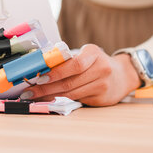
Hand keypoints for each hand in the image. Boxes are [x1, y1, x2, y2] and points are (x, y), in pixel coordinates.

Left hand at [20, 44, 141, 105]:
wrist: (123, 76)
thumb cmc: (97, 63)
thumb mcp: (87, 55)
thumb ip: (68, 60)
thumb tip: (41, 68)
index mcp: (94, 53)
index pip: (74, 64)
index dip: (56, 73)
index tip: (39, 78)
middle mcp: (101, 69)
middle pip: (70, 81)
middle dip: (46, 88)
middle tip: (29, 92)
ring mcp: (103, 85)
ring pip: (71, 93)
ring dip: (50, 96)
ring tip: (35, 97)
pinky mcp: (102, 98)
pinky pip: (77, 99)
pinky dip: (61, 100)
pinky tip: (50, 99)